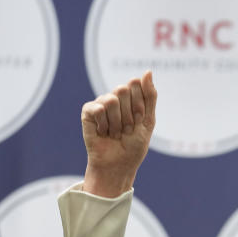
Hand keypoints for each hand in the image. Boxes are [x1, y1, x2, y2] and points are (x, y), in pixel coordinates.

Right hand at [81, 70, 156, 197]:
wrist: (119, 164)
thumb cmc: (134, 145)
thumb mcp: (148, 120)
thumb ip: (150, 96)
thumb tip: (148, 71)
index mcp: (132, 97)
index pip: (136, 86)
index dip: (140, 107)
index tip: (139, 121)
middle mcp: (115, 97)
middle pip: (123, 90)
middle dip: (129, 114)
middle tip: (127, 129)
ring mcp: (101, 103)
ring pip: (111, 100)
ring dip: (117, 123)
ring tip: (115, 133)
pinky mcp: (88, 112)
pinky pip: (97, 108)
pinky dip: (104, 124)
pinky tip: (103, 132)